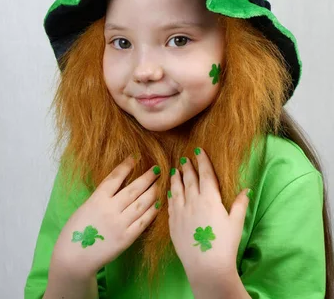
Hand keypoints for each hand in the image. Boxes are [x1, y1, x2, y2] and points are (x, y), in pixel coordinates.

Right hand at [51, 155, 160, 279]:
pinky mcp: (126, 238)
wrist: (74, 257)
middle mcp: (110, 209)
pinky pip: (143, 222)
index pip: (115, 177)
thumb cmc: (76, 230)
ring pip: (141, 204)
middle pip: (133, 189)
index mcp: (97, 199)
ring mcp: (120, 224)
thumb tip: (118, 185)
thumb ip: (102, 197)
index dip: (126, 166)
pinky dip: (152, 212)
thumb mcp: (86, 206)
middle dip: (147, 177)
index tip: (135, 157)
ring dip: (153, 192)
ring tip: (160, 183)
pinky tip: (158, 204)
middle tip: (157, 168)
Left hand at [167, 148, 250, 286]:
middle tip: (184, 158)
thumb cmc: (225, 245)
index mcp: (210, 198)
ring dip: (176, 178)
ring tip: (175, 170)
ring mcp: (180, 212)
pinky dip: (170, 195)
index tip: (198, 150)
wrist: (206, 267)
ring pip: (177, 189)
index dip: (202, 161)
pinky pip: (170, 204)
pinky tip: (170, 192)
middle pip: (189, 179)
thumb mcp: (236, 223)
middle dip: (187, 167)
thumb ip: (240, 204)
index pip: (205, 174)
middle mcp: (193, 201)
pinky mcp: (173, 223)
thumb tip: (246, 189)